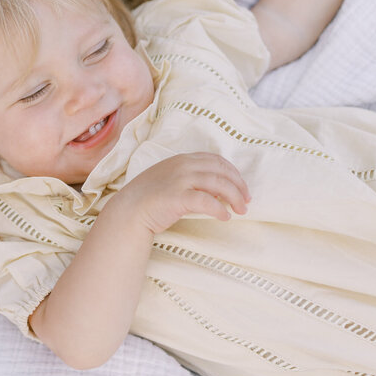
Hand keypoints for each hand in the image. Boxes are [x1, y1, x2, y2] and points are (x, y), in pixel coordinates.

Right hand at [110, 153, 249, 234]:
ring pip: (219, 184)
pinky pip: (207, 202)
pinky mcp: (178, 197)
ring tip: (240, 210)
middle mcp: (182, 165)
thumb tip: (218, 189)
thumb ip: (191, 178)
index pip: (216, 160)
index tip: (242, 187)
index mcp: (181, 159)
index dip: (233, 173)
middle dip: (239, 185)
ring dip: (235, 197)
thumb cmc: (149, 198)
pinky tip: (224, 217)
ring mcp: (180, 180)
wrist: (129, 211)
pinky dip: (220, 209)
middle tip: (246, 200)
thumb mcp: (170, 179)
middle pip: (222, 170)